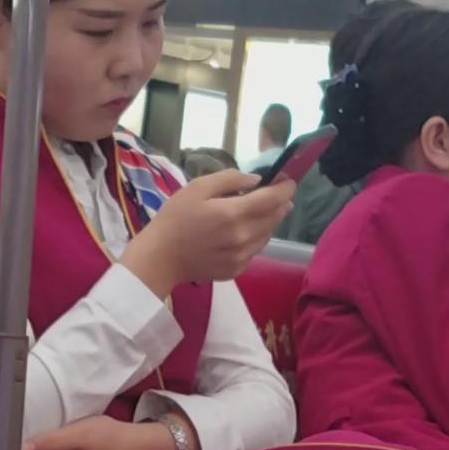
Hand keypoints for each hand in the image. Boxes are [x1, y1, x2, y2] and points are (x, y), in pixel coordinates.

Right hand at [129, 168, 292, 287]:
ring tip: (257, 212)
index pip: (273, 199)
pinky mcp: (236, 270)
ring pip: (267, 235)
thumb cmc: (174, 218)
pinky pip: (255, 251)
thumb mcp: (197, 188)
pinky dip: (255, 238)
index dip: (285, 188)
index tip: (288, 181)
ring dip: (268, 221)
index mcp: (234, 214)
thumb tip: (255, 180)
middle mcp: (244, 237)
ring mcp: (242, 257)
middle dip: (280, 203)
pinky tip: (241, 233)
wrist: (160, 258)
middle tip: (276, 193)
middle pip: (275, 217)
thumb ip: (229, 179)